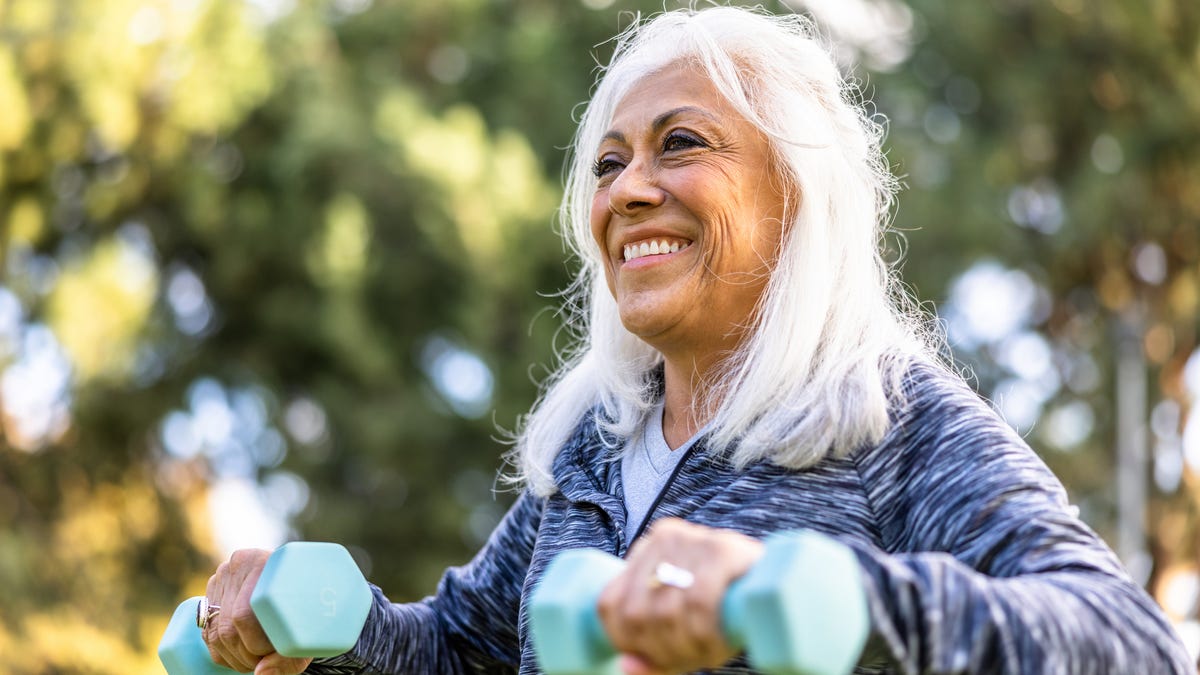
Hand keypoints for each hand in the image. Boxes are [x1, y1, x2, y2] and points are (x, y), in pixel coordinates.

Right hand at [203, 548, 313, 674]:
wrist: (306, 583)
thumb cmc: (313, 605)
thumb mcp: (311, 627)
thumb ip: (291, 657)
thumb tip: (261, 674)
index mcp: (261, 562)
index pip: (244, 614)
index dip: (256, 644)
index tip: (273, 653)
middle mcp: (237, 566)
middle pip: (228, 625)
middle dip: (246, 654)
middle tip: (267, 661)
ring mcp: (221, 580)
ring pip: (216, 632)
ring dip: (235, 657)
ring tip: (259, 661)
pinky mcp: (212, 596)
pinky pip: (208, 634)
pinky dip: (224, 654)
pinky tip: (243, 657)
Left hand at [596, 518, 764, 674]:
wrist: (780, 581)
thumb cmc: (725, 605)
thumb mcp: (682, 624)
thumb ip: (651, 649)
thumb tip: (626, 668)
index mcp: (644, 552)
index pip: (610, 604)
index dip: (624, 643)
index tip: (649, 659)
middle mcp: (664, 538)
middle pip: (638, 614)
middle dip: (661, 652)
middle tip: (687, 661)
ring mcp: (693, 539)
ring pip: (668, 611)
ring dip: (686, 648)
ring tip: (707, 656)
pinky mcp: (723, 548)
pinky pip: (700, 600)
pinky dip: (704, 633)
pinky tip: (717, 645)